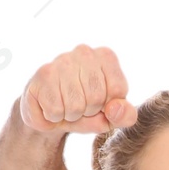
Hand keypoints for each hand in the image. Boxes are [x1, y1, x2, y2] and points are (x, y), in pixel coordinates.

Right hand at [20, 44, 137, 135]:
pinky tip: (52, 105)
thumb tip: (114, 109)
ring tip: (66, 106)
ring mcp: (62, 60)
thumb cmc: (87, 111)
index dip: (109, 106)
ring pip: (75, 106)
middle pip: (96, 98)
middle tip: (80, 106)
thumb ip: (125, 116)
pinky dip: (54, 117)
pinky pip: (55, 110)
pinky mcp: (43, 73)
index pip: (118, 90)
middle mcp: (85, 52)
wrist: (50, 113)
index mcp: (106, 57)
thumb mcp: (112, 117)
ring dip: (71, 115)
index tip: (100, 103)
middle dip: (88, 112)